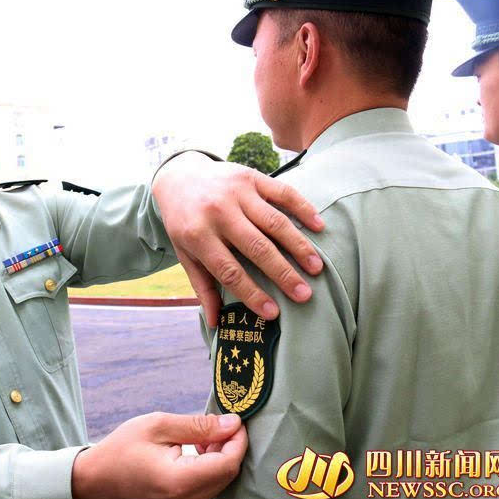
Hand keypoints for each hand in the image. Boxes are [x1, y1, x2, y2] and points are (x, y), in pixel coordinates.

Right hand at [72, 412, 247, 498]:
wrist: (96, 478)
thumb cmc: (122, 450)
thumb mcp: (158, 426)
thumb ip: (198, 425)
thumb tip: (231, 424)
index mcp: (180, 481)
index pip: (228, 463)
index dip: (238, 440)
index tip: (235, 421)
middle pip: (227, 473)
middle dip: (229, 446)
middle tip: (217, 424)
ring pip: (220, 481)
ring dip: (219, 456)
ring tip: (202, 435)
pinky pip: (208, 487)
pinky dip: (209, 466)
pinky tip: (196, 450)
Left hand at [152, 152, 324, 324]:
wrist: (179, 176)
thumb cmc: (185, 223)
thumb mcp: (185, 253)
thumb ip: (202, 285)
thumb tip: (216, 321)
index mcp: (198, 236)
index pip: (229, 271)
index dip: (252, 293)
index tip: (273, 313)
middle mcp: (218, 213)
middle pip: (256, 247)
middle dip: (283, 273)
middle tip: (304, 294)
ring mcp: (236, 192)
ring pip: (274, 222)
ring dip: (298, 246)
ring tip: (317, 268)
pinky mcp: (251, 177)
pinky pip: (282, 193)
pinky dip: (303, 208)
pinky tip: (319, 227)